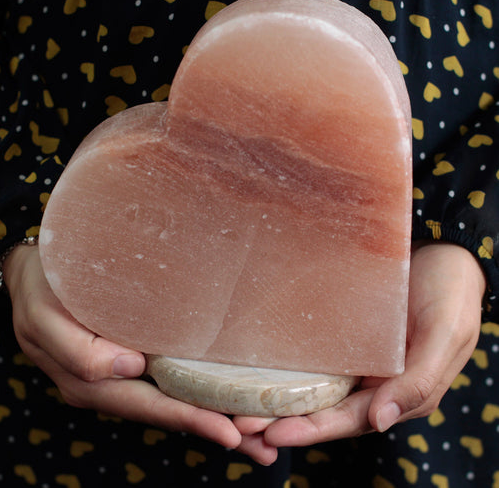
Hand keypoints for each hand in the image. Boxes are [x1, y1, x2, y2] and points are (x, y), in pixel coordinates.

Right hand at [4, 245, 280, 460]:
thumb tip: (129, 368)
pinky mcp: (130, 356)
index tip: (232, 433)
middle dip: (214, 428)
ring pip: (170, 400)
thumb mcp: (44, 318)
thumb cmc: (41, 290)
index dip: (190, 419)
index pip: (149, 406)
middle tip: (262, 446)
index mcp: (90, 381)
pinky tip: (223, 397)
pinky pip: (165, 380)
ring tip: (256, 432)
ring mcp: (122, 373)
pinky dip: (196, 393)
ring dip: (211, 416)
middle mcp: (110, 385)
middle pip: (167, 411)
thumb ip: (78, 350)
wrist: (34, 275)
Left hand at [234, 241, 485, 445]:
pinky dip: (290, 366)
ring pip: (314, 387)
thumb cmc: (451, 293)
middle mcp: (373, 382)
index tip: (272, 433)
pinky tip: (260, 365)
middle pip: (324, 410)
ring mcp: (357, 359)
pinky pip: (315, 355)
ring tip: (238, 401)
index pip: (350, 419)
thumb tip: (380, 422)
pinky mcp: (346, 335)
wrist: (443, 255)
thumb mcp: (446, 335)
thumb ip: (419, 381)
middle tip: (240, 423)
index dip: (312, 430)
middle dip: (283, 420)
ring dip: (280, 397)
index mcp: (399, 392)